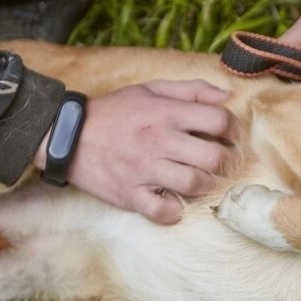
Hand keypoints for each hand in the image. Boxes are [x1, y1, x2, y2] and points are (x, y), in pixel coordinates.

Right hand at [35, 79, 238, 223]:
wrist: (68, 135)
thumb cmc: (115, 112)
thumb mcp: (151, 90)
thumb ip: (191, 90)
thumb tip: (227, 97)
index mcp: (165, 113)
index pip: (219, 120)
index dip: (232, 128)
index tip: (228, 135)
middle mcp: (158, 140)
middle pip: (214, 157)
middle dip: (225, 161)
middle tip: (220, 162)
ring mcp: (144, 170)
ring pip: (194, 184)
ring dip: (204, 185)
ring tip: (199, 179)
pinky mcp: (130, 194)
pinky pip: (163, 211)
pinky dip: (174, 210)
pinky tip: (173, 201)